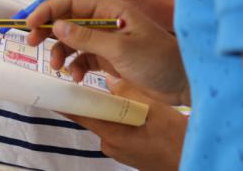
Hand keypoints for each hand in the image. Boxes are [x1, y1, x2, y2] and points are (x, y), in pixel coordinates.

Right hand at [25, 0, 188, 105]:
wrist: (183, 84)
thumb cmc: (158, 59)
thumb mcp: (121, 47)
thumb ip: (87, 36)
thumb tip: (57, 26)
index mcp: (111, 8)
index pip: (72, 2)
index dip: (49, 10)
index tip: (30, 23)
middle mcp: (106, 20)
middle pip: (68, 19)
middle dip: (48, 30)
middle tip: (31, 43)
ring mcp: (106, 38)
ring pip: (72, 39)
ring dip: (61, 52)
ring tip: (57, 67)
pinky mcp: (107, 56)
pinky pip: (82, 57)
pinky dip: (75, 65)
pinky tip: (77, 76)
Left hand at [61, 76, 185, 170]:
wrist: (194, 162)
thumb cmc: (177, 140)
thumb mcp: (154, 110)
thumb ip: (129, 93)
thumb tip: (111, 80)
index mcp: (111, 134)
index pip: (78, 114)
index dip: (63, 101)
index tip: (48, 90)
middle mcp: (110, 144)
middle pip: (94, 116)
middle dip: (97, 100)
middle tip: (104, 84)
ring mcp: (119, 150)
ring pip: (109, 122)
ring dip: (115, 110)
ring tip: (132, 101)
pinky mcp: (129, 152)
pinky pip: (120, 130)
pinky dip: (124, 120)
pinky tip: (140, 115)